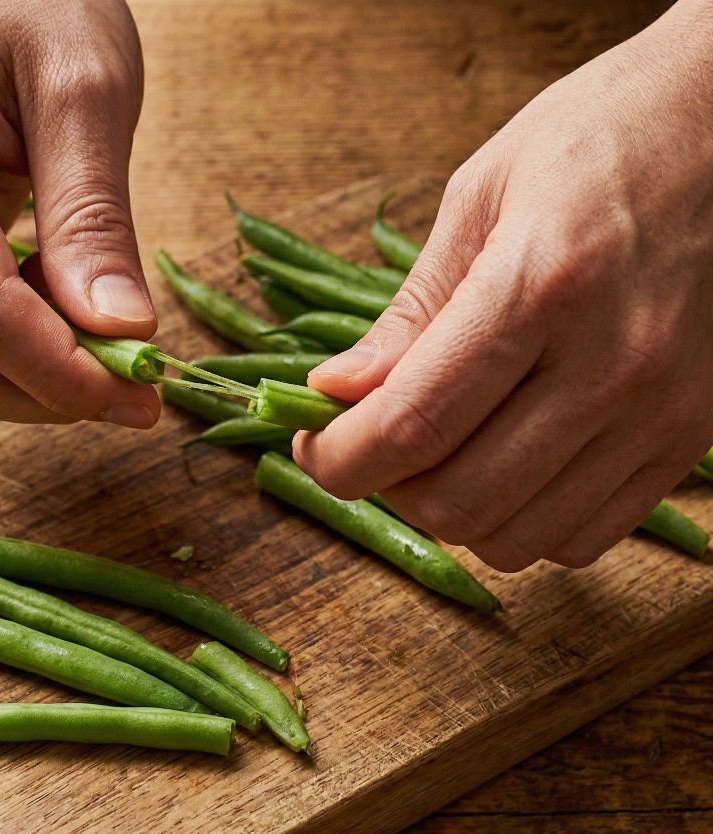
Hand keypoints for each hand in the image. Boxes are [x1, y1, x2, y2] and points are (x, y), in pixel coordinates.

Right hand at [0, 0, 159, 429]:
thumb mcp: (86, 91)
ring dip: (24, 391)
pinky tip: (50, 326)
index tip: (141, 396)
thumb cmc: (34, 3)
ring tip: (96, 345)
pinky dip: (0, 370)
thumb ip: (95, 219)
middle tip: (136, 387)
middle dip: (46, 396)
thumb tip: (121, 333)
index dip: (60, 372)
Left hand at [295, 0, 712, 571]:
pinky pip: (579, 538)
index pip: (412, 425)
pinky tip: (506, 466)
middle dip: (387, 488)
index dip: (339, 458)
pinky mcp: (690, 441)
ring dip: (450, 512)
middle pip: (459, 502)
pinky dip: (519, 522)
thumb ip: (410, 313)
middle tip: (373, 444)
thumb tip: (337, 393)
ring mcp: (661, 413)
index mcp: (542, 285)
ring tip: (439, 454)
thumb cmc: (599, 140)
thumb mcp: (480, 196)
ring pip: (515, 538)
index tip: (314, 445)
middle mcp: (611, 364)